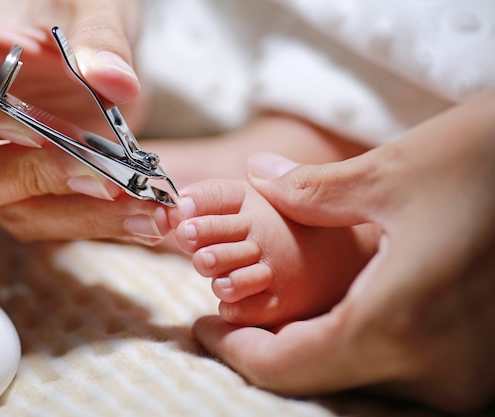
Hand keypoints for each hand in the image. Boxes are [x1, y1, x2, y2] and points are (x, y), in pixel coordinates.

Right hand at [0, 0, 170, 242]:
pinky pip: (56, 219)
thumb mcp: (87, 2)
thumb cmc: (71, 3)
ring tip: (145, 211)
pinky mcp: (37, 187)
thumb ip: (98, 35)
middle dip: (32, 185)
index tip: (36, 125)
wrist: (95, 32)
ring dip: (81, 217)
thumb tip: (115, 81)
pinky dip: (101, 220)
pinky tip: (146, 215)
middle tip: (103, 180)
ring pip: (15, 215)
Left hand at [193, 88, 494, 411]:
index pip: (289, 367)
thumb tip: (255, 179)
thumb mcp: (391, 173)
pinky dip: (356, 346)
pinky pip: (399, 369)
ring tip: (273, 311)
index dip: (237, 352)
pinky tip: (335, 313)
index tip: (203, 327)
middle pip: (321, 377)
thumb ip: (309, 190)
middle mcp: (438, 369)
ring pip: (360, 377)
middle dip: (268, 349)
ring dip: (312, 349)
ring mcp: (467, 376)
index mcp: (399, 323)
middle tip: (229, 315)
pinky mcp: (481, 366)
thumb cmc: (488, 161)